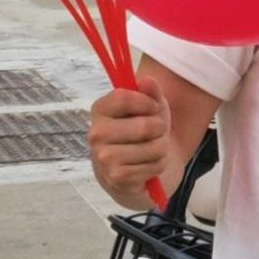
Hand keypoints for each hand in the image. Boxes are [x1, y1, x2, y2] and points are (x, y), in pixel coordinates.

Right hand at [88, 78, 171, 207]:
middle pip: (144, 126)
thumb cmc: (141, 132)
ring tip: (151, 149)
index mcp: (100, 110)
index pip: (123, 97)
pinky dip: (158, 165)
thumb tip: (148, 81)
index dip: (147, 102)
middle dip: (160, 129)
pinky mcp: (116, 178)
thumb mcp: (150, 107)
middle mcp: (96, 133)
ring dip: (162, 149)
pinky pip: (153, 166)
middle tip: (155, 133)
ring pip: (154, 148)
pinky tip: (147, 165)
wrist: (136, 168)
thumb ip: (151, 92)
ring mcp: (104, 157)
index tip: (154, 107)